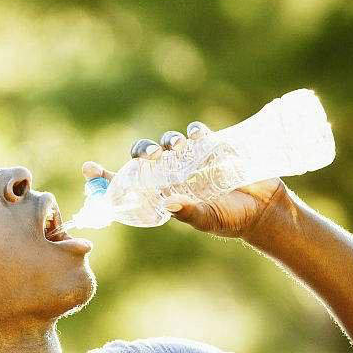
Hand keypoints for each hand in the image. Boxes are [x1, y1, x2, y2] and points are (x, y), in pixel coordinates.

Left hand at [82, 125, 287, 240]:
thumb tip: (170, 202)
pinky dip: (193, 132)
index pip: (128, 183)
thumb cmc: (232, 220)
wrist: (265, 209)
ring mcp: (191, 159)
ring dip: (166, 141)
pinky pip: (196, 134)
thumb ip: (190, 212)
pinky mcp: (212, 147)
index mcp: (164, 194)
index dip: (106, 176)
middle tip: (149, 156)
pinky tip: (196, 136)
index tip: (87, 168)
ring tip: (175, 147)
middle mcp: (173, 174)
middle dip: (141, 152)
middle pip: (145, 157)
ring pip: (167, 143)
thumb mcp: (209, 220)